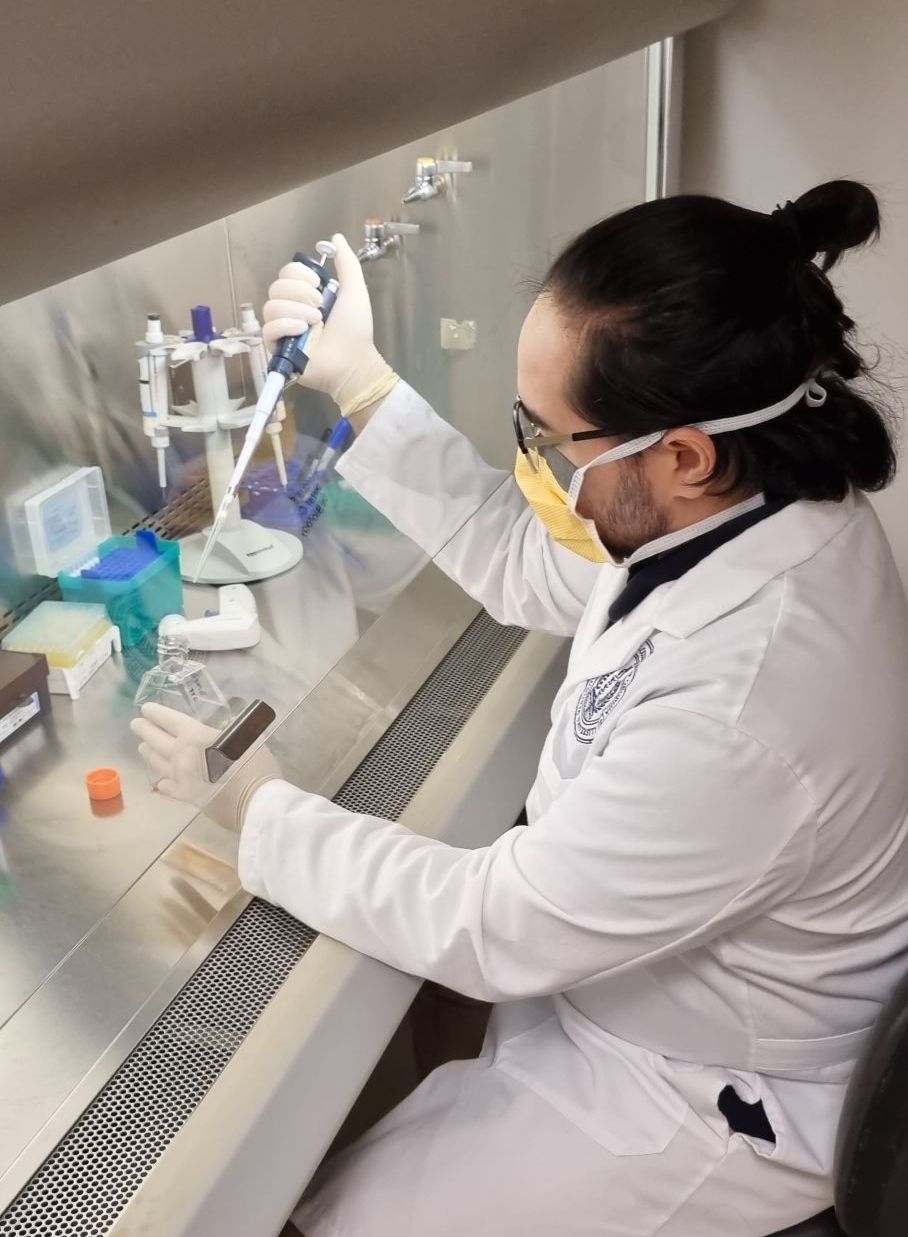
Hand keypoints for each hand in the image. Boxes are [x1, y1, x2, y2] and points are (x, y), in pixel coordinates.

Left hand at [131, 703, 279, 831]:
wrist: (256, 802)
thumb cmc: (255, 765)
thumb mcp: (245, 737)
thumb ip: (227, 733)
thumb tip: (221, 732)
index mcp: (195, 736)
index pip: (169, 720)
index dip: (156, 713)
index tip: (146, 709)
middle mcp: (181, 755)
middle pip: (156, 740)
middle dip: (144, 730)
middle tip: (137, 724)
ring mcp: (180, 778)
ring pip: (157, 763)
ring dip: (149, 753)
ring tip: (143, 747)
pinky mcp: (186, 797)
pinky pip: (168, 788)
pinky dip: (162, 783)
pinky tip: (161, 783)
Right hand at [262, 233, 395, 417]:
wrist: (354, 361)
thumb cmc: (355, 330)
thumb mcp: (355, 290)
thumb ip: (346, 264)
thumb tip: (335, 238)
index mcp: (306, 294)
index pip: (287, 272)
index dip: (300, 275)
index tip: (319, 285)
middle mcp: (292, 308)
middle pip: (276, 286)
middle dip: (300, 293)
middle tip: (320, 307)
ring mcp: (284, 328)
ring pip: (271, 306)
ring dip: (296, 310)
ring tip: (315, 323)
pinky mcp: (277, 347)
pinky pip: (268, 328)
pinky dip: (285, 326)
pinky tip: (303, 331)